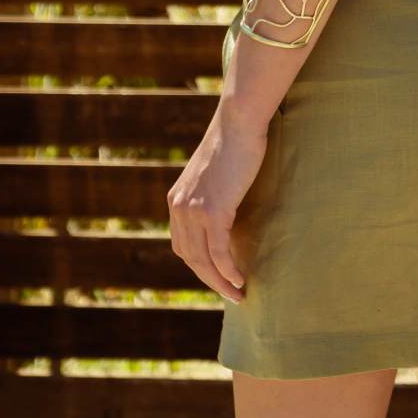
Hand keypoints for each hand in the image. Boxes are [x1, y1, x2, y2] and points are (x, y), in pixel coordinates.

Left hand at [167, 106, 267, 303]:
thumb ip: (210, 196)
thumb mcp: (214, 175)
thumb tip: (224, 213)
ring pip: (204, 260)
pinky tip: (240, 279)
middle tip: (231, 294)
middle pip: (191, 257)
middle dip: (210, 280)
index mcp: (177, 200)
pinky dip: (228, 270)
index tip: (218, 278)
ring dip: (220, 282)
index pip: (182, 245)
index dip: (200, 266)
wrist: (238, 122)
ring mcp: (194, 210)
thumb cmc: (234, 142)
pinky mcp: (213, 211)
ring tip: (239, 293)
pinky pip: (219, 252)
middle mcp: (179, 208)